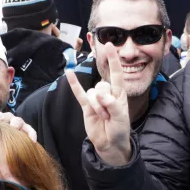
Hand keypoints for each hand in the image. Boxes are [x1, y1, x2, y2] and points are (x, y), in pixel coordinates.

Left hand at [0, 111, 36, 141]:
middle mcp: (6, 118)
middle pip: (9, 117)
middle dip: (9, 122)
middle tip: (11, 127)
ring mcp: (16, 124)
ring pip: (19, 122)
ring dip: (19, 126)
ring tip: (18, 132)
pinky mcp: (24, 131)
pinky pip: (30, 130)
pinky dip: (31, 134)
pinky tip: (32, 141)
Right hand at [67, 43, 131, 163]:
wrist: (110, 144)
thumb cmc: (120, 130)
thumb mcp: (121, 118)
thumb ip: (112, 104)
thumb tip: (99, 95)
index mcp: (119, 93)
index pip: (116, 73)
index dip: (113, 59)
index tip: (110, 45)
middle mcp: (107, 93)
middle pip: (101, 86)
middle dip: (104, 102)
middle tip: (109, 116)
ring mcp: (96, 99)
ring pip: (91, 94)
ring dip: (96, 107)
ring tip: (103, 118)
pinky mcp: (86, 107)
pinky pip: (79, 93)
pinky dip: (74, 84)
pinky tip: (68, 73)